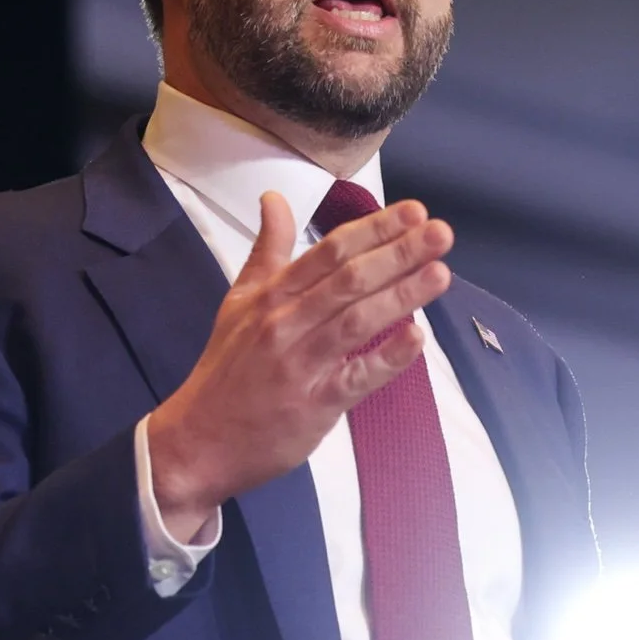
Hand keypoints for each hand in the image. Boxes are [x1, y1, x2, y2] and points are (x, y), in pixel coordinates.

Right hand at [144, 190, 452, 534]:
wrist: (197, 441)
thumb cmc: (227, 369)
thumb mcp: (238, 302)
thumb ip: (267, 251)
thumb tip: (274, 198)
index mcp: (272, 295)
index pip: (330, 252)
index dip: (374, 230)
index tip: (414, 212)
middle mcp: (285, 323)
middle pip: (348, 280)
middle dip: (398, 253)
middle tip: (442, 232)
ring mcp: (300, 365)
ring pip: (356, 321)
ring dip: (400, 295)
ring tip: (440, 274)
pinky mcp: (312, 406)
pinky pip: (354, 378)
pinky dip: (386, 358)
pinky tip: (417, 339)